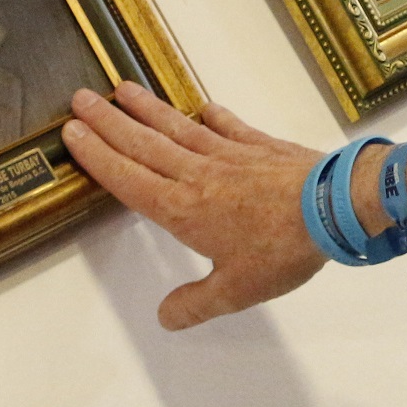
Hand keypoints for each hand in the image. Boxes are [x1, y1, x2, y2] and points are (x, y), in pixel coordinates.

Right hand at [63, 83, 327, 330]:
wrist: (333, 207)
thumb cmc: (281, 249)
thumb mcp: (235, 291)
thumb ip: (196, 303)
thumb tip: (165, 317)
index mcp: (183, 209)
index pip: (129, 179)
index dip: (98, 157)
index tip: (73, 133)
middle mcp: (198, 174)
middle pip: (144, 144)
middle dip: (109, 122)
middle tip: (81, 98)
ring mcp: (229, 154)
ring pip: (178, 128)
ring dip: (148, 109)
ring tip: (123, 89)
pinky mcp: (260, 146)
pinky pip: (229, 126)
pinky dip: (212, 116)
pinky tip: (203, 108)